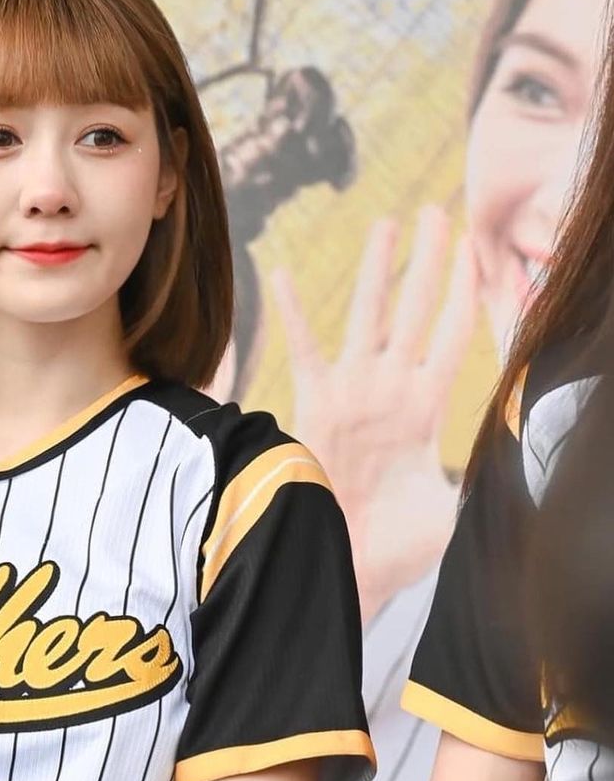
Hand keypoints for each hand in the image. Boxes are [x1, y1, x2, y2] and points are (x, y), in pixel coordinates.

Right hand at [272, 207, 476, 622]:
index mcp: (426, 409)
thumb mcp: (452, 508)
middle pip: (415, 310)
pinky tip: (281, 272)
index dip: (466, 293)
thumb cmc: (397, 548)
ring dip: (378, 270)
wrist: (346, 569)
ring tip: (388, 222)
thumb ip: (473, 469)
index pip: (453, 336)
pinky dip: (292, 312)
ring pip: (368, 317)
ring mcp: (351, 394)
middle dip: (429, 261)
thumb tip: (501, 443)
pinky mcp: (313, 406)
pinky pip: (303, 351)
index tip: (477, 249)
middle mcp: (389, 390)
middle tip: (439, 211)